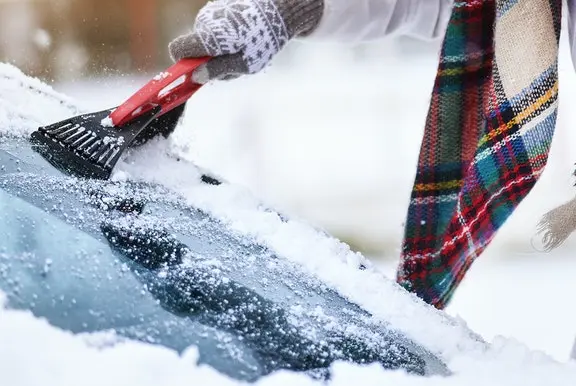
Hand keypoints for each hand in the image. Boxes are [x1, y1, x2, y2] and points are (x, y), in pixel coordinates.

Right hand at [168, 0, 323, 82]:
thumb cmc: (261, 42)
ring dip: (218, 48)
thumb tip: (196, 77)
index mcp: (207, 37)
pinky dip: (224, 36)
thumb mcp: (243, 64)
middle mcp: (204, 22)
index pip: (177, 49)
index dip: (181, 64)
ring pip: (205, 38)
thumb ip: (217, 71)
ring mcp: (211, 12)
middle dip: (207, 59)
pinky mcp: (219, 7)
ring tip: (242, 49)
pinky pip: (214, 28)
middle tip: (232, 63)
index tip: (193, 71)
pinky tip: (242, 37)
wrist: (278, 12)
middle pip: (194, 47)